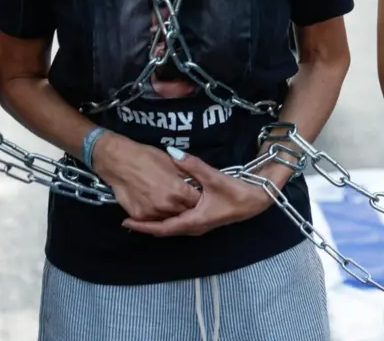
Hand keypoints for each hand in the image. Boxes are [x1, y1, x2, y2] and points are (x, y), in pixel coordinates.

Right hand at [93, 133, 200, 221]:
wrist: (119, 162)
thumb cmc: (147, 158)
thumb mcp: (172, 163)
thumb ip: (186, 176)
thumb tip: (194, 183)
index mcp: (179, 191)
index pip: (196, 200)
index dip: (197, 196)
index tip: (195, 192)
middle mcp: (167, 205)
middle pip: (184, 211)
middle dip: (185, 205)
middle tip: (181, 197)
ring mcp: (152, 212)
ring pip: (169, 217)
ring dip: (171, 211)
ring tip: (168, 200)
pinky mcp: (139, 216)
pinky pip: (153, 219)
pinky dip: (156, 213)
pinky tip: (155, 203)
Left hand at [122, 149, 276, 236]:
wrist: (258, 199)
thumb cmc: (237, 192)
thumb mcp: (214, 177)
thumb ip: (192, 165)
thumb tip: (172, 152)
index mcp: (193, 220)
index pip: (162, 228)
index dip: (143, 226)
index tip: (125, 222)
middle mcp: (194, 227)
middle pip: (164, 230)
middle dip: (146, 226)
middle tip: (129, 218)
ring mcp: (200, 225)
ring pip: (173, 228)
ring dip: (157, 223)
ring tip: (142, 215)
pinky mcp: (205, 220)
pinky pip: (180, 223)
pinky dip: (168, 219)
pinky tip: (165, 210)